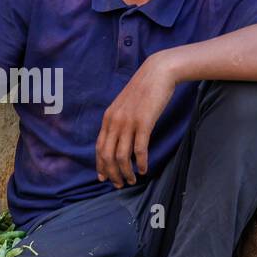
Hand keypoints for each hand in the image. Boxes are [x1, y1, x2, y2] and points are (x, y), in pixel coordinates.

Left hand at [95, 54, 175, 187]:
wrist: (157, 72)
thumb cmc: (144, 90)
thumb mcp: (124, 105)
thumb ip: (119, 121)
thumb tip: (119, 139)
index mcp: (108, 118)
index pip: (99, 147)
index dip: (100, 165)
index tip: (103, 177)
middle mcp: (115, 121)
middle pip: (108, 155)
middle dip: (112, 173)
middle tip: (120, 184)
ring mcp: (128, 122)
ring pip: (122, 156)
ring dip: (126, 172)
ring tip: (132, 180)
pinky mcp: (144, 122)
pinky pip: (139, 149)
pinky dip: (141, 162)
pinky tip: (144, 170)